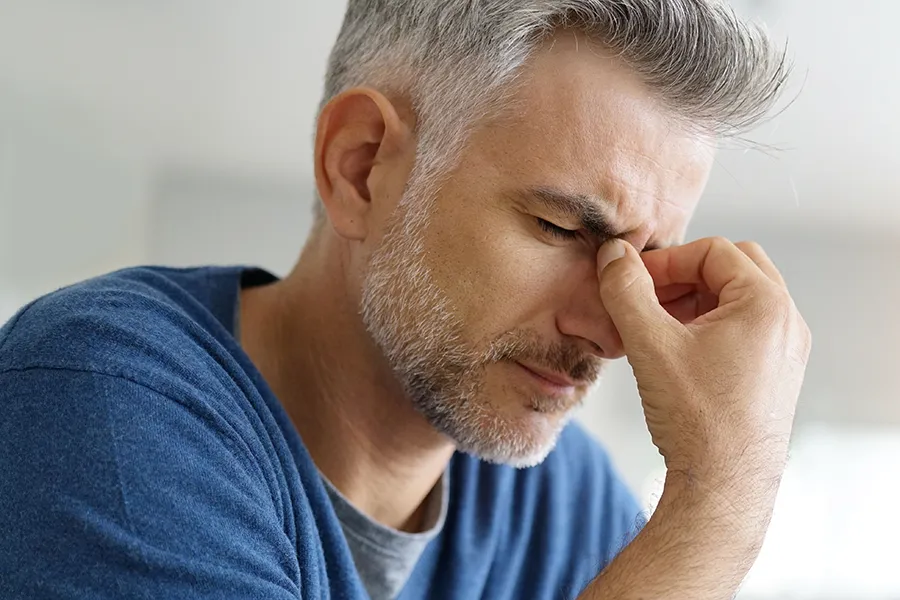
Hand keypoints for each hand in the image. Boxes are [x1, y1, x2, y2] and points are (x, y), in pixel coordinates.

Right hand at [597, 237, 810, 505]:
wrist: (723, 487)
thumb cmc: (695, 419)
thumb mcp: (650, 344)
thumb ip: (627, 290)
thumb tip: (613, 254)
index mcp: (766, 304)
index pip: (713, 251)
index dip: (665, 261)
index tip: (631, 281)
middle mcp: (786, 322)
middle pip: (732, 267)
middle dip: (684, 276)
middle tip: (647, 298)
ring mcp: (785, 350)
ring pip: (737, 299)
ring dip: (693, 300)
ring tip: (654, 327)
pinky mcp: (775, 374)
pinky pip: (742, 329)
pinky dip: (707, 326)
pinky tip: (674, 352)